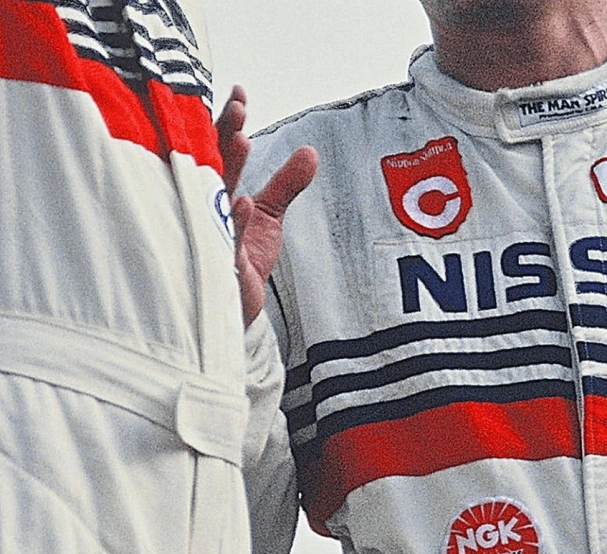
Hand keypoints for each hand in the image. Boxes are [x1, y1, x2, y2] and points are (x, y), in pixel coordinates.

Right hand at [215, 85, 318, 326]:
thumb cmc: (241, 265)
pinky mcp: (218, 267)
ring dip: (228, 169)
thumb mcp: (269, 219)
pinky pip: (225, 243)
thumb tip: (310, 152)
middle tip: (236, 109)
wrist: (233, 313)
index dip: (228, 124)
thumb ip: (286, 185)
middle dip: (221, 136)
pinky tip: (244, 203)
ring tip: (242, 139)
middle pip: (211, 167)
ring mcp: (208, 238)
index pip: (220, 153)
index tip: (240, 95)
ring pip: (213, 199)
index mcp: (217, 195)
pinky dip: (235, 222)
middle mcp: (206, 211)